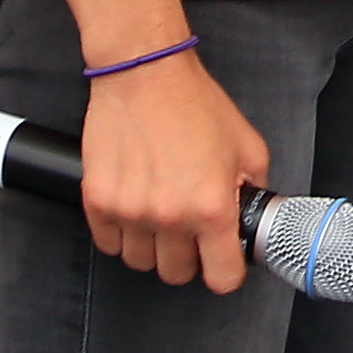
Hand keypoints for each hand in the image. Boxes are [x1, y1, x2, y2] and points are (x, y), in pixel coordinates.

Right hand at [79, 46, 266, 291]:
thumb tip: (251, 216)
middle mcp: (170, 216)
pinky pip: (109, 245)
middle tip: (189, 227)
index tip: (222, 260)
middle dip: (187, 255)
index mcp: (211, 206)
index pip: (222, 278)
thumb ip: (254, 188)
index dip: (226, 270)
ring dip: (151, 245)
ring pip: (140, 262)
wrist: (145, 74)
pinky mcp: (98, 202)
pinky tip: (134, 206)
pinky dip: (121, 233)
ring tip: (159, 211)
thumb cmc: (194, 103)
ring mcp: (130, 212)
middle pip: (177, 275)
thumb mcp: (247, 145)